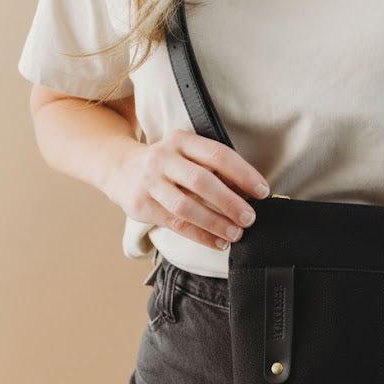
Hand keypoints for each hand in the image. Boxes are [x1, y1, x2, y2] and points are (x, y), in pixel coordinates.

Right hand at [105, 129, 269, 250]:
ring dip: (215, 223)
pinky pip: (175, 224)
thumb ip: (213, 168)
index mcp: (182, 140)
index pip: (218, 155)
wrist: (120, 169)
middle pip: (202, 181)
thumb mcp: (187, 154)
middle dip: (230, 202)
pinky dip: (200, 236)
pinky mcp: (142, 204)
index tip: (262, 192)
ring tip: (236, 233)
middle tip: (250, 217)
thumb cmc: (167, 164)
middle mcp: (164, 158)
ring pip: (186, 206)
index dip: (243, 174)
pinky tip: (218, 242)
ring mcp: (150, 182)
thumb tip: (250, 193)